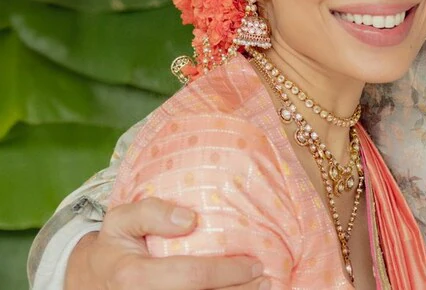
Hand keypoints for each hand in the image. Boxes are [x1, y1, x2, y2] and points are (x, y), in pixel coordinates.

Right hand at [65, 198, 265, 289]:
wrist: (89, 283)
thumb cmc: (114, 247)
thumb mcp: (120, 220)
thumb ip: (151, 212)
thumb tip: (190, 219)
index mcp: (135, 277)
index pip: (192, 277)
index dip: (228, 272)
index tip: (255, 263)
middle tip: (266, 280)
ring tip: (261, 289)